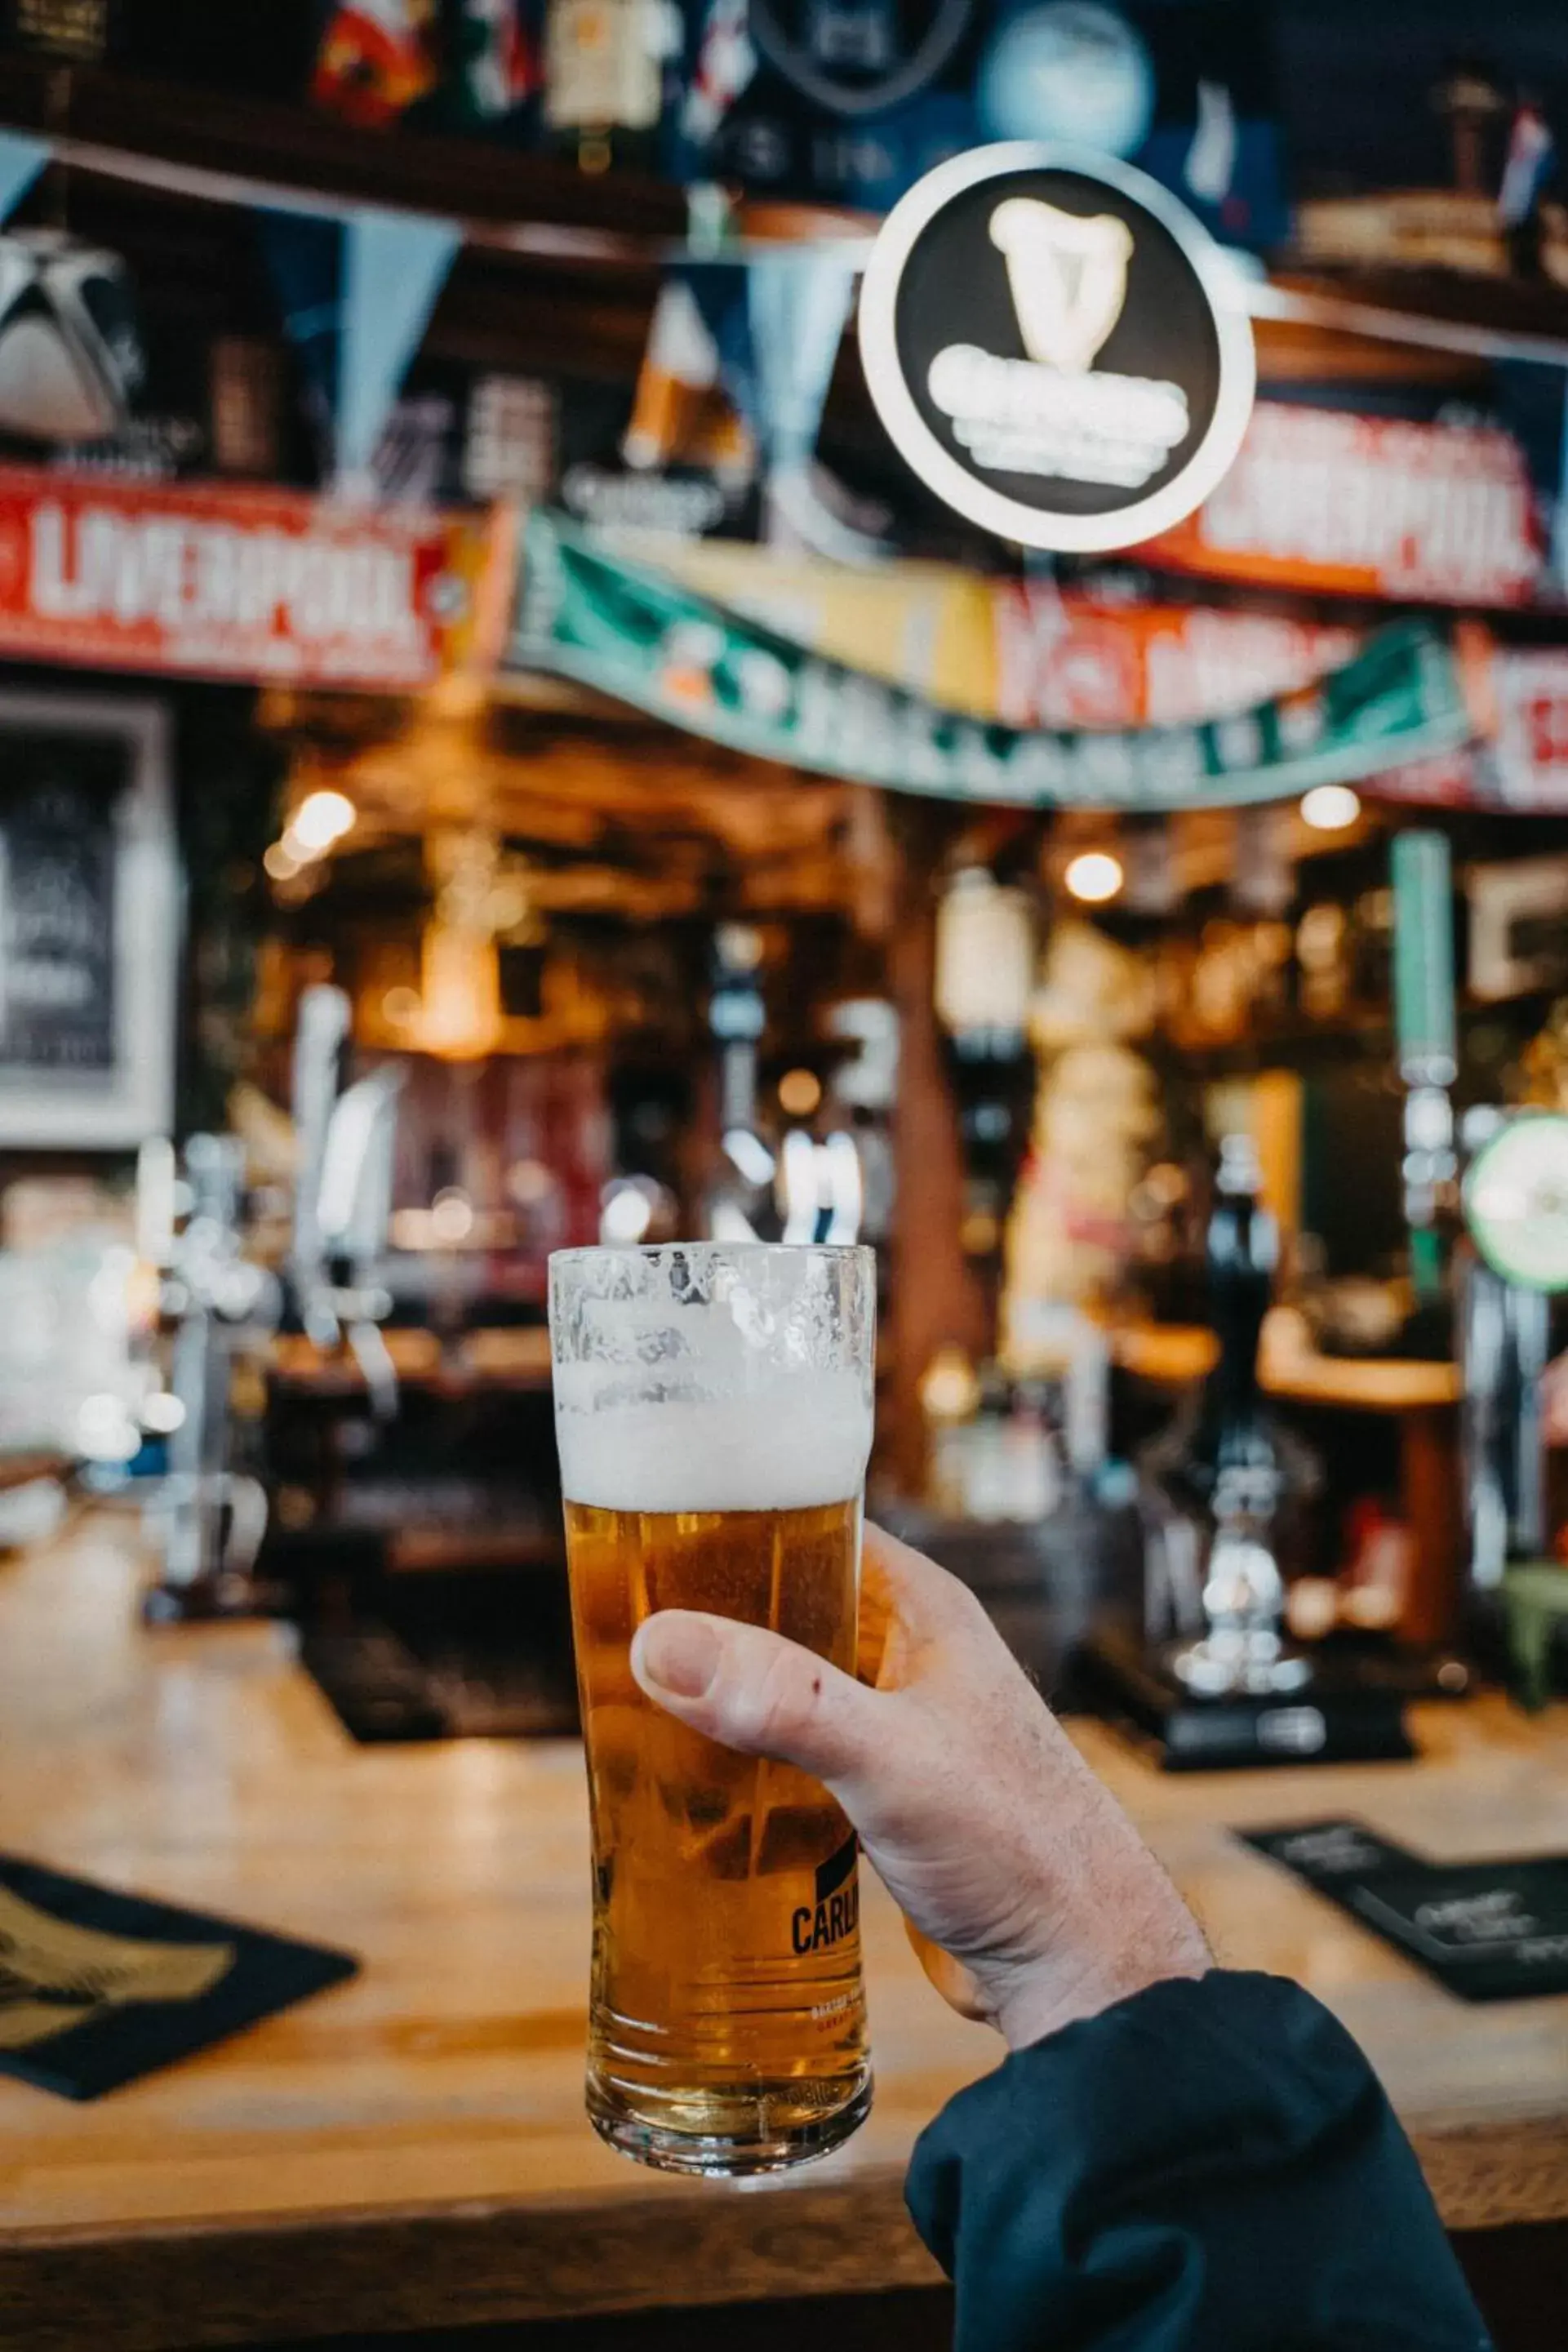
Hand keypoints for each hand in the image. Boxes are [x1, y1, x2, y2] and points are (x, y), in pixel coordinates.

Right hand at [630, 1522, 1208, 2050]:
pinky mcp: (876, 1795)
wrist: (1076, 1970)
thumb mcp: (889, 1759)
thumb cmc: (1020, 1846)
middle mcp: (904, 1653)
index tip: (637, 1529)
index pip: (810, 1524)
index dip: (729, 1519)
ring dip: (716, 1700)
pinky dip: (739, 1768)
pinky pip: (788, 1759)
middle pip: (780, 1607)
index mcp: (921, 1608)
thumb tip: (662, 1642)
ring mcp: (890, 1725)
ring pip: (778, 1687)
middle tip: (606, 1630)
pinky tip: (683, 1796)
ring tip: (625, 1710)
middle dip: (703, 1621)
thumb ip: (781, 1699)